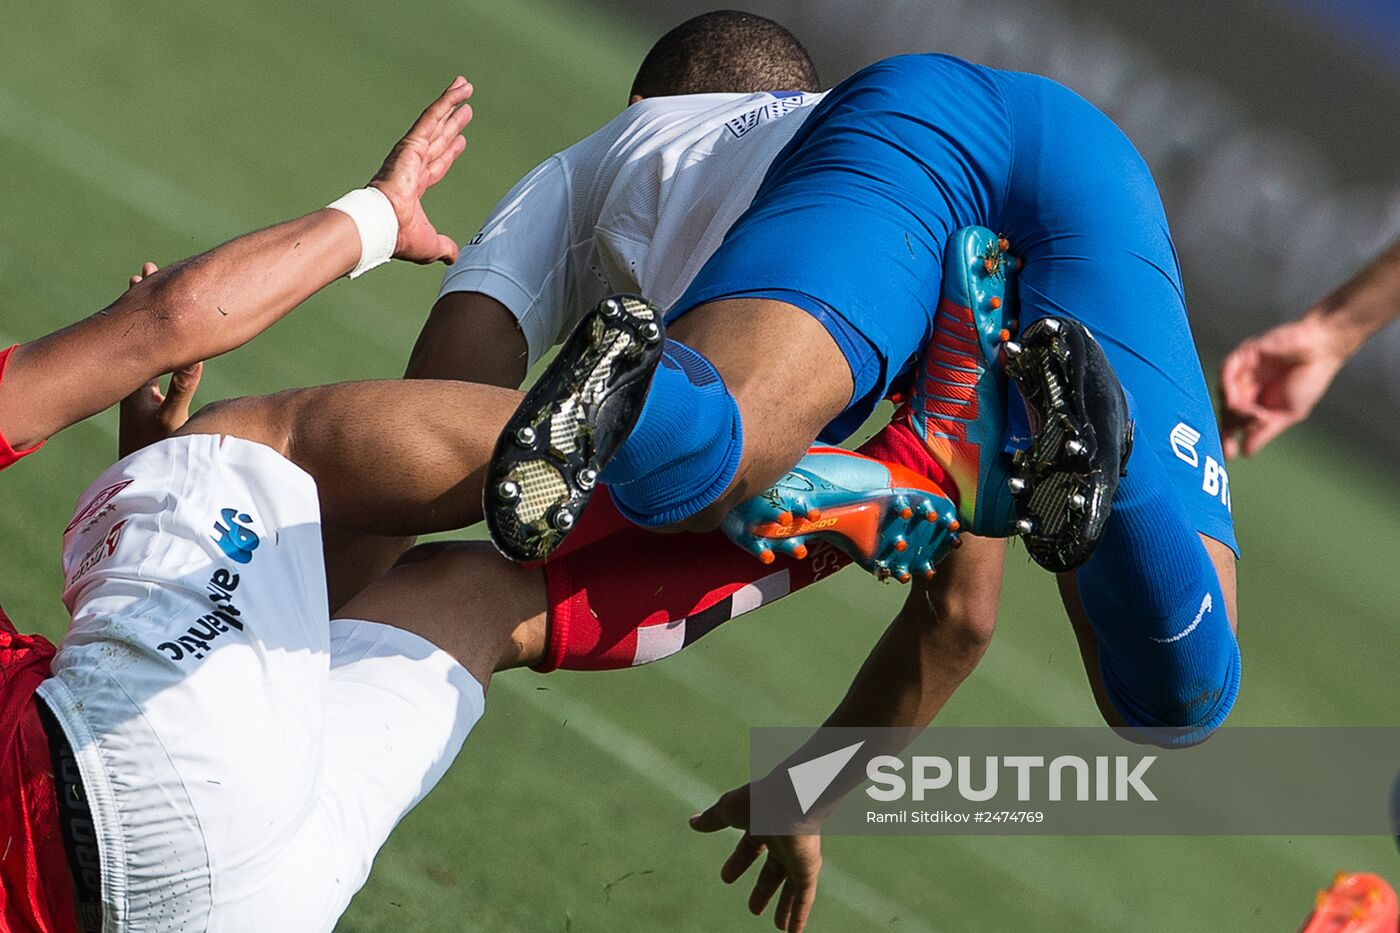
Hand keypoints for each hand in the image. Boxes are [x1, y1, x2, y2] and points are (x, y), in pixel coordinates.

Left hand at [118, 263, 203, 456]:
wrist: (141, 469)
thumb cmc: (155, 448)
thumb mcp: (172, 419)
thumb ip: (181, 390)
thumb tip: (193, 359)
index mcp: (133, 376)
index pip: (135, 329)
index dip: (139, 301)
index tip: (142, 275)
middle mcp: (130, 375)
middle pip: (134, 328)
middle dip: (141, 300)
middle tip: (144, 272)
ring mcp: (136, 382)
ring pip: (141, 340)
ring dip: (149, 316)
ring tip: (152, 290)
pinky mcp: (144, 391)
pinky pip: (150, 354)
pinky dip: (157, 335)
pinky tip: (165, 327)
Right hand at [369, 76, 473, 265]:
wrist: (382, 226)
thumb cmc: (399, 237)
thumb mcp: (430, 244)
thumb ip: (443, 247)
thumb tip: (454, 256)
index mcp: (414, 187)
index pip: (437, 164)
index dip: (450, 152)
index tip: (461, 141)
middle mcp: (413, 166)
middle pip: (439, 139)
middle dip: (452, 124)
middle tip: (466, 110)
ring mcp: (412, 153)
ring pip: (436, 121)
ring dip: (451, 103)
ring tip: (466, 87)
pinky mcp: (412, 144)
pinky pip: (432, 116)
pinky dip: (446, 101)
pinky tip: (459, 89)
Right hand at [690, 783, 823, 931]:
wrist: (792, 797)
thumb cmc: (760, 798)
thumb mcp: (729, 810)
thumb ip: (713, 819)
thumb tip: (692, 822)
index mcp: (763, 824)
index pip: (749, 847)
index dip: (738, 862)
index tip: (726, 878)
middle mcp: (782, 841)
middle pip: (773, 871)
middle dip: (763, 889)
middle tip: (754, 908)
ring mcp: (797, 856)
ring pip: (792, 887)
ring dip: (785, 907)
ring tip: (779, 927)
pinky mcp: (808, 868)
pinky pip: (804, 897)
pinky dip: (800, 915)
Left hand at [1218, 315, 1348, 457]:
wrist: (1322, 349)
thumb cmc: (1309, 380)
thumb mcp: (1288, 414)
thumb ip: (1265, 431)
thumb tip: (1246, 452)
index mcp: (1255, 402)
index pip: (1233, 423)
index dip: (1227, 439)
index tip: (1228, 457)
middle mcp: (1244, 388)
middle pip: (1224, 411)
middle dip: (1226, 429)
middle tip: (1229, 444)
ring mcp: (1242, 371)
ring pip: (1224, 394)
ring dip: (1235, 410)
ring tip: (1255, 415)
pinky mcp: (1244, 354)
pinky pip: (1226, 371)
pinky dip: (1228, 388)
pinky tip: (1237, 401)